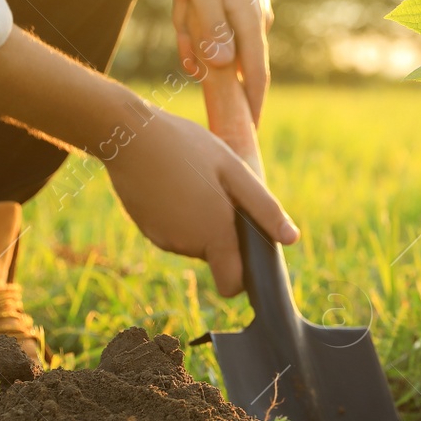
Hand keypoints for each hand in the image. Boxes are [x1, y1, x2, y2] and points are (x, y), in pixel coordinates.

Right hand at [104, 106, 297, 296]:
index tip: (251, 250)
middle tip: (222, 191)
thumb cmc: (188, 148)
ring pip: (194, 241)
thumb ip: (264, 209)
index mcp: (213, 234)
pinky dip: (180, 215)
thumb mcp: (234, 171)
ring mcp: (162, 238)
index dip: (245, 275)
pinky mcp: (146, 228)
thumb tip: (292, 239)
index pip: (232, 285)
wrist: (128, 135)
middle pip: (216, 255)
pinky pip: (174, 231)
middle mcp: (185, 246)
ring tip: (196, 182)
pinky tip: (176, 184)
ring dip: (202, 221)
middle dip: (224, 233)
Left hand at [165, 0, 271, 123]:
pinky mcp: (234, 11)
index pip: (255, 76)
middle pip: (221, 60)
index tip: (244, 136)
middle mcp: (254, 23)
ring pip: (209, 42)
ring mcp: (245, 17)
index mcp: (251, 20)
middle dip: (196, 45)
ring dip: (189, 26)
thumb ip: (212, 28)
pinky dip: (192, 16)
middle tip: (184, 3)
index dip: (250, 108)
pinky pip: (207, 28)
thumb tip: (222, 68)